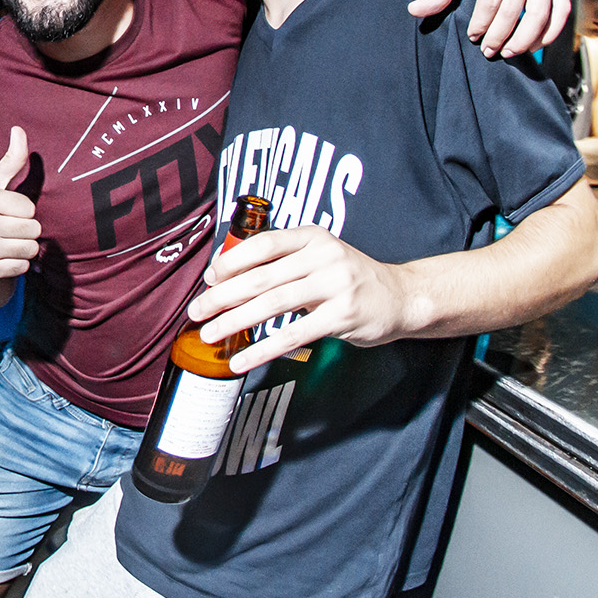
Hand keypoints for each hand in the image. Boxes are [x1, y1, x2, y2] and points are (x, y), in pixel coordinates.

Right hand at [0, 126, 39, 279]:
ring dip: (23, 247)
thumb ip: (10, 160)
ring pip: (30, 249)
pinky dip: (16, 263)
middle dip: (25, 229)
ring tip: (6, 241)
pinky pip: (22, 267)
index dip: (22, 210)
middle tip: (6, 228)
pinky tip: (1, 255)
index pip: (30, 208)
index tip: (6, 211)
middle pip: (34, 230)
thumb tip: (19, 130)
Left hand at [188, 226, 414, 371]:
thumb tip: (225, 275)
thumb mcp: (318, 258)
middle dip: (222, 296)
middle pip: (261, 276)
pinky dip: (263, 349)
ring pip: (272, 304)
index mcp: (312, 237)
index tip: (209, 278)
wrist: (401, 297)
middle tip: (196, 311)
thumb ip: (281, 263)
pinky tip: (242, 360)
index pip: (263, 243)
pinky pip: (294, 334)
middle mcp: (324, 256)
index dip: (231, 260)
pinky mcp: (342, 315)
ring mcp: (335, 285)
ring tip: (210, 333)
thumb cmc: (348, 279)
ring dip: (235, 321)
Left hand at [408, 0, 566, 57]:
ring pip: (544, 7)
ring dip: (527, 36)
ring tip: (509, 51)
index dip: (483, 20)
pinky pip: (562, 4)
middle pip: (518, 3)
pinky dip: (552, 28)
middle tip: (489, 50)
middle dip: (502, 32)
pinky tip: (535, 43)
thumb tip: (416, 11)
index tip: (473, 36)